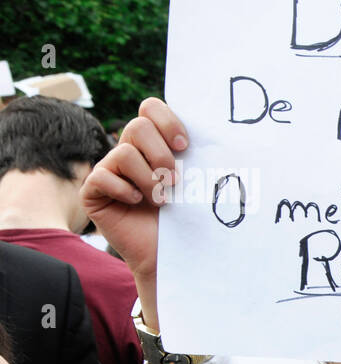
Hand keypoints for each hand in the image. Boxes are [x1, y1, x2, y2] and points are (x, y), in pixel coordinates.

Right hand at [81, 97, 188, 327]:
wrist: (176, 255)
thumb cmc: (191, 218)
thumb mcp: (198, 182)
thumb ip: (198, 155)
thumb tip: (224, 131)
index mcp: (156, 142)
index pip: (152, 108)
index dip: (168, 121)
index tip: (186, 146)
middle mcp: (131, 151)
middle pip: (137, 126)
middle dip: (161, 154)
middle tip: (174, 180)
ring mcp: (110, 169)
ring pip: (124, 151)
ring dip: (149, 179)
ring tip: (161, 200)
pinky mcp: (93, 190)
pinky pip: (103, 175)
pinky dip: (125, 190)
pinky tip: (137, 203)